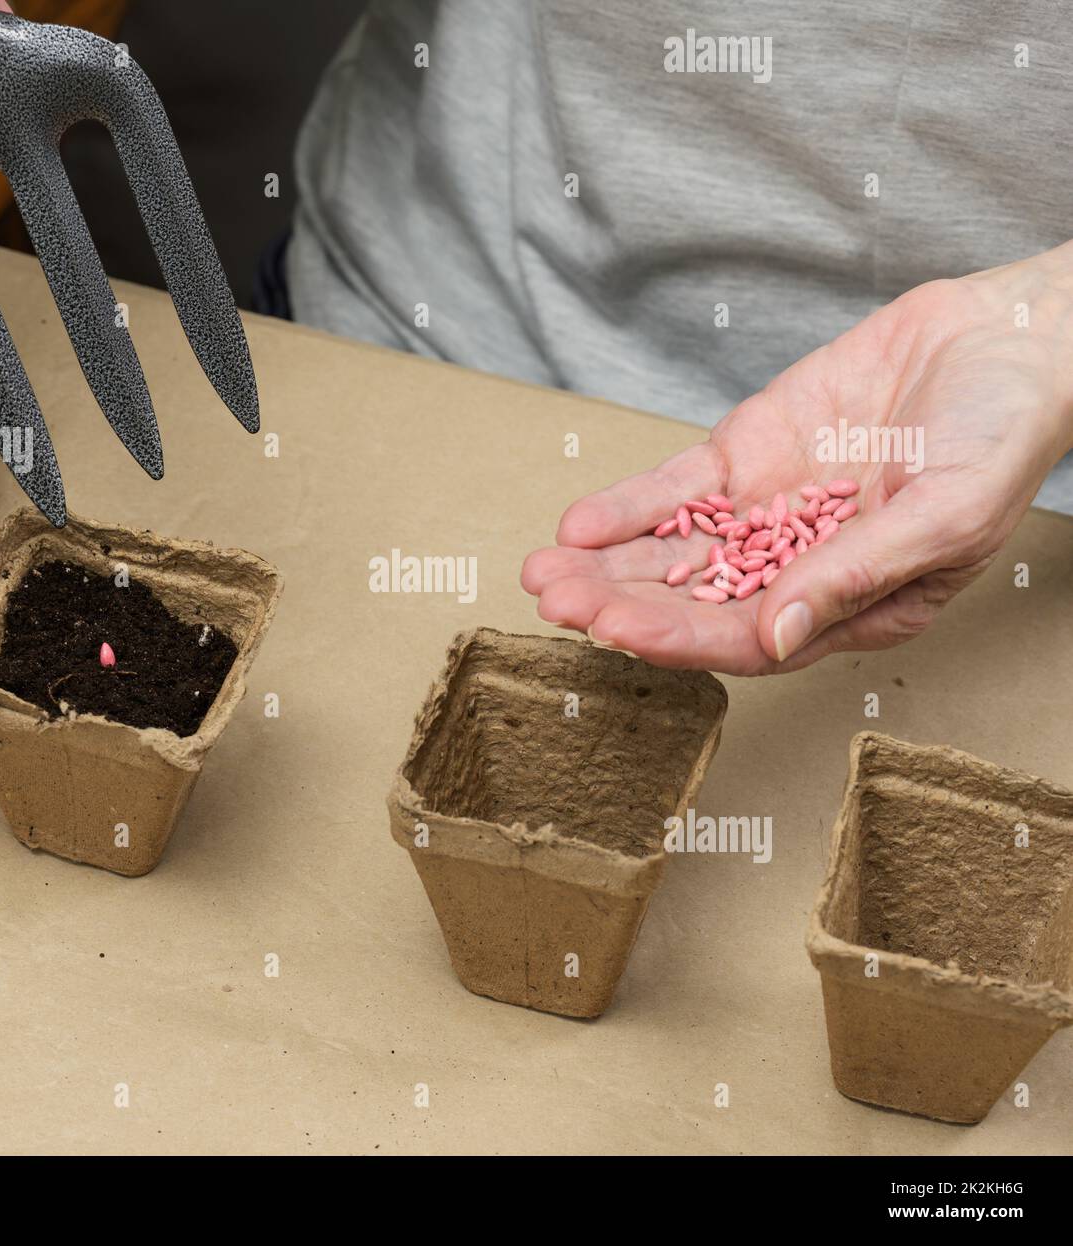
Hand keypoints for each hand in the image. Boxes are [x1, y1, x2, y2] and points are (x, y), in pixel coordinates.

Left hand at [522, 246, 1072, 674]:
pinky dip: (629, 507)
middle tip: (553, 603)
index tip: (615, 631)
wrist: (1003, 341)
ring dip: (605, 565)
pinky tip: (579, 526)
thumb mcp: (942, 517)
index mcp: (846, 607)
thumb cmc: (1000, 439)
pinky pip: (676, 490)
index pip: (747, 640)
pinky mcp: (745, 458)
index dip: (679, 638)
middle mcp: (792, 570)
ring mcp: (763, 514)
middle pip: (692, 601)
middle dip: (619, 605)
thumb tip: (773, 637)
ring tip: (541, 572)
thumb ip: (854, 576)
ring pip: (671, 551)